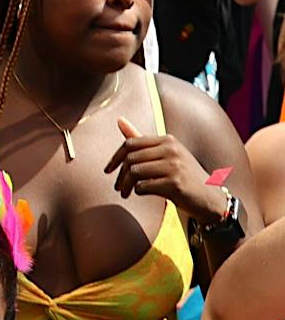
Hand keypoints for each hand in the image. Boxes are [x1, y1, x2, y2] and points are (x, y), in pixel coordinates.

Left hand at [104, 117, 224, 218]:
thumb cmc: (184, 175)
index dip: (115, 157)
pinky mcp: (175, 184)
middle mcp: (171, 150)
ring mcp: (174, 166)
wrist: (211, 199)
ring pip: (135, 172)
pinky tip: (141, 194)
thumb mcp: (166, 154)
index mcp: (167, 140)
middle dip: (120, 175)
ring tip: (124, 193)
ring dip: (126, 185)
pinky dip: (138, 191)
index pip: (130, 143)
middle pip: (130, 159)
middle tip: (117, 187)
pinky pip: (144, 186)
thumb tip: (119, 120)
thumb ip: (141, 140)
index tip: (108, 170)